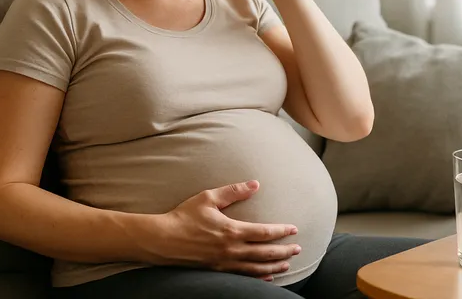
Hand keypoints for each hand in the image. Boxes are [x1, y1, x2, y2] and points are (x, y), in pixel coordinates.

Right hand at [148, 180, 300, 280]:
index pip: (264, 232)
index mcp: (232, 230)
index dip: (281, 231)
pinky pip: (243, 276)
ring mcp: (225, 263)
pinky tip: (267, 276)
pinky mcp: (218, 270)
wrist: (163, 240)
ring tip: (287, 264)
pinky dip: (258, 277)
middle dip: (284, 251)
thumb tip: (255, 184)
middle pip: (265, 252)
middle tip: (298, 249)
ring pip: (257, 267)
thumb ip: (233, 191)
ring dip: (275, 266)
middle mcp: (232, 249)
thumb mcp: (208, 198)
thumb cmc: (184, 216)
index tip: (294, 229)